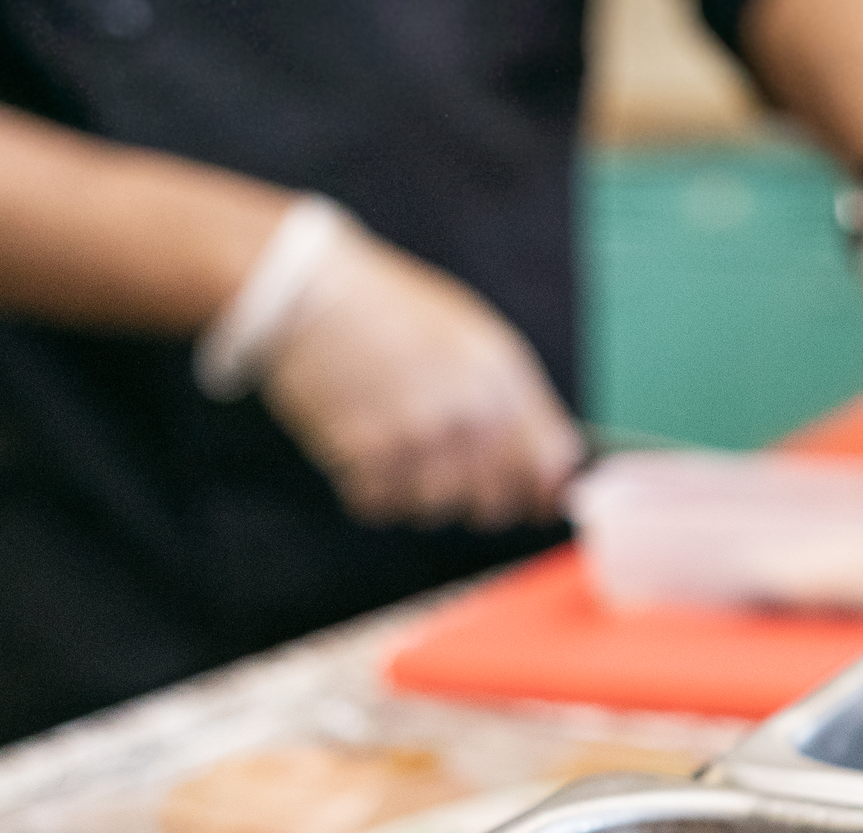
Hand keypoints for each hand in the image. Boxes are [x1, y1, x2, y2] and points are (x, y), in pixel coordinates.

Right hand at [205, 201, 581, 529]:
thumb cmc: (389, 314)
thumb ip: (512, 401)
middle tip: (437, 469)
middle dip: (472, 500)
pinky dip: (367, 489)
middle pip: (495, 502)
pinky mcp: (371, 456)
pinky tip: (357, 447)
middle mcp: (472, 411)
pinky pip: (381, 506)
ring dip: (412, 492)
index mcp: (504, 376)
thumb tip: (554, 472)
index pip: (551, 463)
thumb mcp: (470, 338)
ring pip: (435, 510)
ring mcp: (421, 437)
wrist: (308, 292)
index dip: (539, 490)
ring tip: (388, 444)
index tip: (528, 501)